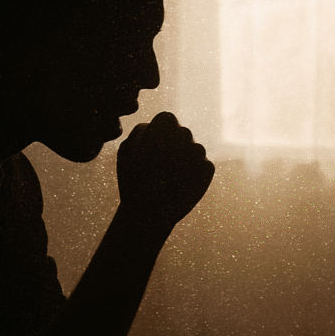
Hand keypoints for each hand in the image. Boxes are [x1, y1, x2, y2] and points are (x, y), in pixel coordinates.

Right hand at [116, 112, 214, 229]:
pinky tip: (181, 185)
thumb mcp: (127, 152)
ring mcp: (198, 152)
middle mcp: (183, 135)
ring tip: (169, 179)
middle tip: (161, 167)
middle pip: (182, 134)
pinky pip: (202, 164)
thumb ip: (141, 131)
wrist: (148, 216)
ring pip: (194, 149)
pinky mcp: (207, 168)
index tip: (154, 146)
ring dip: (185, 160)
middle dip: (173, 146)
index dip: (160, 131)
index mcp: (162, 128)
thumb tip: (155, 125)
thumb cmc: (133, 181)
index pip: (167, 119)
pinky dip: (194, 174)